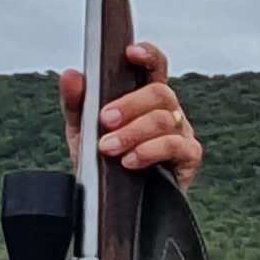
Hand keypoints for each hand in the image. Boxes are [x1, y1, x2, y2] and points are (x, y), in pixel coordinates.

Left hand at [59, 38, 203, 184]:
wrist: (112, 207)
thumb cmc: (102, 164)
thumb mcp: (82, 132)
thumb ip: (76, 103)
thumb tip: (71, 75)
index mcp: (144, 97)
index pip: (155, 66)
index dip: (148, 55)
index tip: (130, 53)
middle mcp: (168, 110)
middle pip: (159, 92)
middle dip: (130, 105)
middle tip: (104, 121)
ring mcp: (181, 132)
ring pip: (165, 119)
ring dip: (133, 132)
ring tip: (109, 148)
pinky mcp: (189, 157)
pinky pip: (177, 145)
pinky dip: (151, 150)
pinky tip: (131, 161)